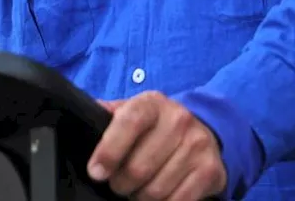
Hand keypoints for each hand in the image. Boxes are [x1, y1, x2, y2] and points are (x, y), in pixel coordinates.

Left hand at [87, 91, 227, 200]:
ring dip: (140, 197)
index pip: (130, 121)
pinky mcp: (209, 170)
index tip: (97, 172)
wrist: (203, 133)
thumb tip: (85, 119)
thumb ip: (108, 116)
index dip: (109, 149)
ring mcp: (197, 144)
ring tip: (139, 189)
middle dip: (121, 184)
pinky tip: (159, 195)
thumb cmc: (155, 128)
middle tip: (119, 184)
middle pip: (138, 167)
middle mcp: (178, 119)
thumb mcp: (132, 112)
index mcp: (153, 103)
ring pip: (155, 190)